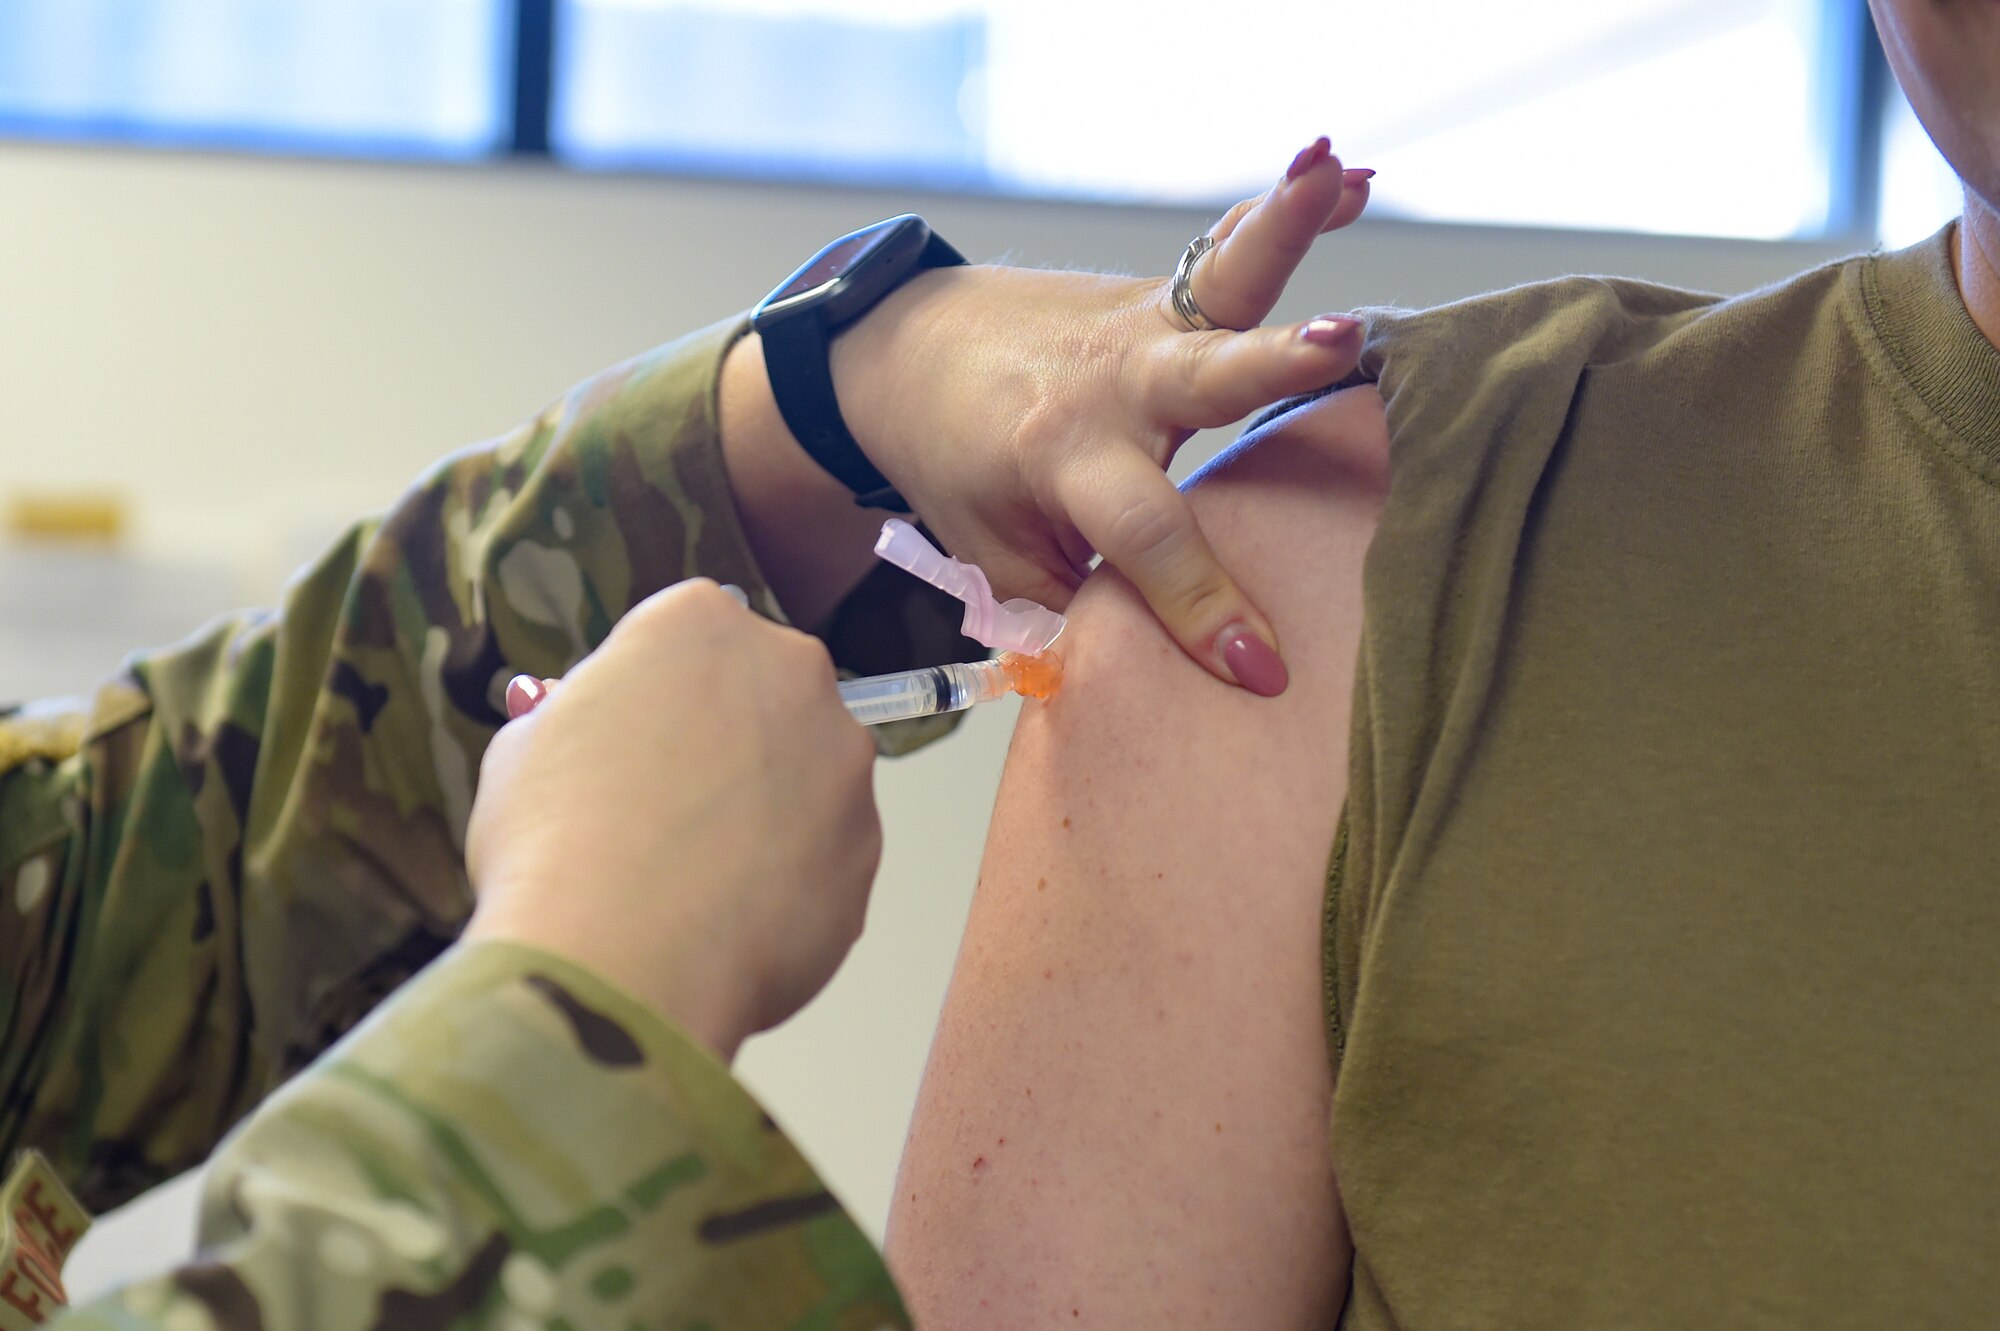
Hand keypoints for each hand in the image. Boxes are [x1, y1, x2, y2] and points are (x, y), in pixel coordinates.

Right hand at [464, 579, 881, 1061]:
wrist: (617, 962)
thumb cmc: (552, 842)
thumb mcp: (525, 751)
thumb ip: (579, 718)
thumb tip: (598, 729)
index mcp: (702, 624)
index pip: (686, 639)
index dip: (651, 697)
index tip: (625, 745)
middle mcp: (792, 672)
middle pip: (762, 695)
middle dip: (726, 740)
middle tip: (663, 811)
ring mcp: (843, 760)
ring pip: (805, 774)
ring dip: (765, 810)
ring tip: (694, 880)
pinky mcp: (867, 846)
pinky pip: (824, 854)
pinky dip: (788, 880)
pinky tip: (730, 920)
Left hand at [837, 137, 1370, 695]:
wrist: (909, 350)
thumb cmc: (955, 463)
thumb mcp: (991, 553)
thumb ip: (1065, 606)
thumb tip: (1148, 677)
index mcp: (1059, 455)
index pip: (1146, 538)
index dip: (1202, 608)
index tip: (1261, 669)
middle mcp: (1111, 380)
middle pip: (1202, 373)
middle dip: (1272, 362)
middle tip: (1339, 342)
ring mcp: (1142, 325)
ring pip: (1222, 276)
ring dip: (1285, 226)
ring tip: (1341, 179)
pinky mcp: (1163, 297)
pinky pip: (1227, 254)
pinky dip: (1284, 214)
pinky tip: (1352, 175)